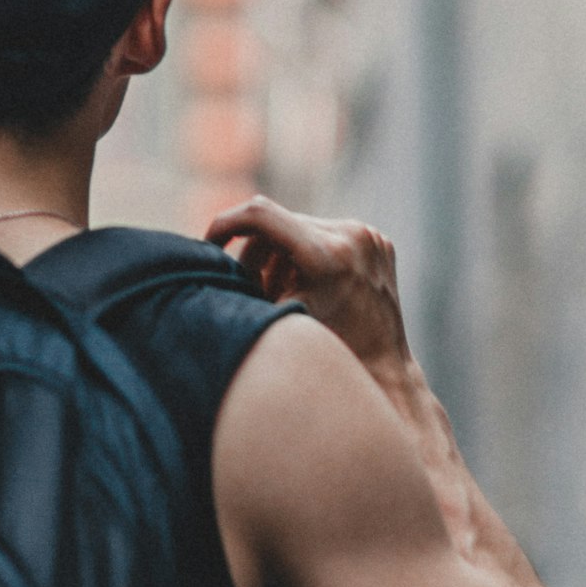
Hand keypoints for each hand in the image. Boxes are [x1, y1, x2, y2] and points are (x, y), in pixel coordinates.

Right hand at [205, 194, 410, 383]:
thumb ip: (244, 287)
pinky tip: (310, 286)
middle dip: (256, 252)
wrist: (383, 372)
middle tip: (252, 288)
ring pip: (298, 227)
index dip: (225, 223)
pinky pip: (324, 233)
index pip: (259, 214)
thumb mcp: (274, 320)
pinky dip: (306, 254)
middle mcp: (352, 236)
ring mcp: (369, 236)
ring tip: (284, 292)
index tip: (210, 245)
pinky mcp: (376, 240)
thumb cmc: (324, 357)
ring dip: (281, 254)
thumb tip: (202, 260)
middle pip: (277, 223)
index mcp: (328, 256)